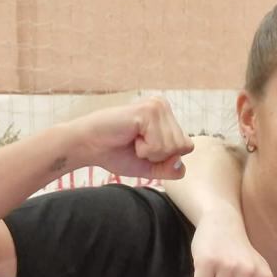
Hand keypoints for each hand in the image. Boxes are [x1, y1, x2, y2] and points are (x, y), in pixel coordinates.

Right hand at [64, 96, 193, 179]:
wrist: (89, 147)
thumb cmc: (117, 154)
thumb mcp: (151, 168)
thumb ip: (170, 169)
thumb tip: (181, 164)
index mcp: (167, 117)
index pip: (187, 147)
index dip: (165, 158)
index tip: (144, 149)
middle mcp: (164, 107)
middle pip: (183, 147)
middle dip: (159, 155)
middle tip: (136, 144)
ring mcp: (157, 106)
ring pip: (172, 147)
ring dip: (150, 152)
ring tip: (133, 140)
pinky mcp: (148, 111)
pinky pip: (159, 145)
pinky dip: (144, 149)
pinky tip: (130, 136)